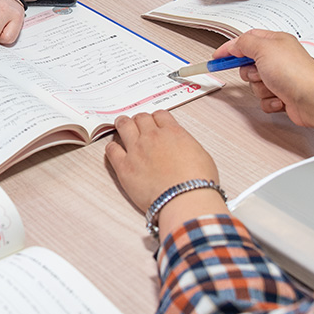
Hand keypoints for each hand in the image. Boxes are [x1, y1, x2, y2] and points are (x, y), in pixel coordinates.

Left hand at [107, 112, 226, 235]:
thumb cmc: (198, 182)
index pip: (159, 115)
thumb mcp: (201, 155)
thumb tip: (181, 146)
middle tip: (136, 124)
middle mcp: (152, 137)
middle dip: (139, 120)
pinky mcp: (124, 167)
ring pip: (124, 126)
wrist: (185, 198)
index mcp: (173, 132)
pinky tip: (114, 149)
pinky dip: (112, 147)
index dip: (156, 118)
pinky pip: (112, 150)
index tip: (154, 122)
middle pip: (140, 118)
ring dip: (122, 124)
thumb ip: (186, 145)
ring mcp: (136, 150)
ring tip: (120, 125)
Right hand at [214, 30, 313, 132]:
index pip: (247, 40)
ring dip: (261, 89)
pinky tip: (280, 99)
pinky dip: (269, 102)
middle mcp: (278, 59)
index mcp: (276, 42)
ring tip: (274, 88)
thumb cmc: (294, 72)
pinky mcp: (283, 95)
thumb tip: (234, 44)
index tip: (217, 57)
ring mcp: (281, 78)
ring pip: (255, 85)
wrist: (313, 99)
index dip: (230, 48)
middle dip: (249, 73)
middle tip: (258, 73)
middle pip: (248, 65)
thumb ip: (244, 43)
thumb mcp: (263, 49)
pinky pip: (264, 99)